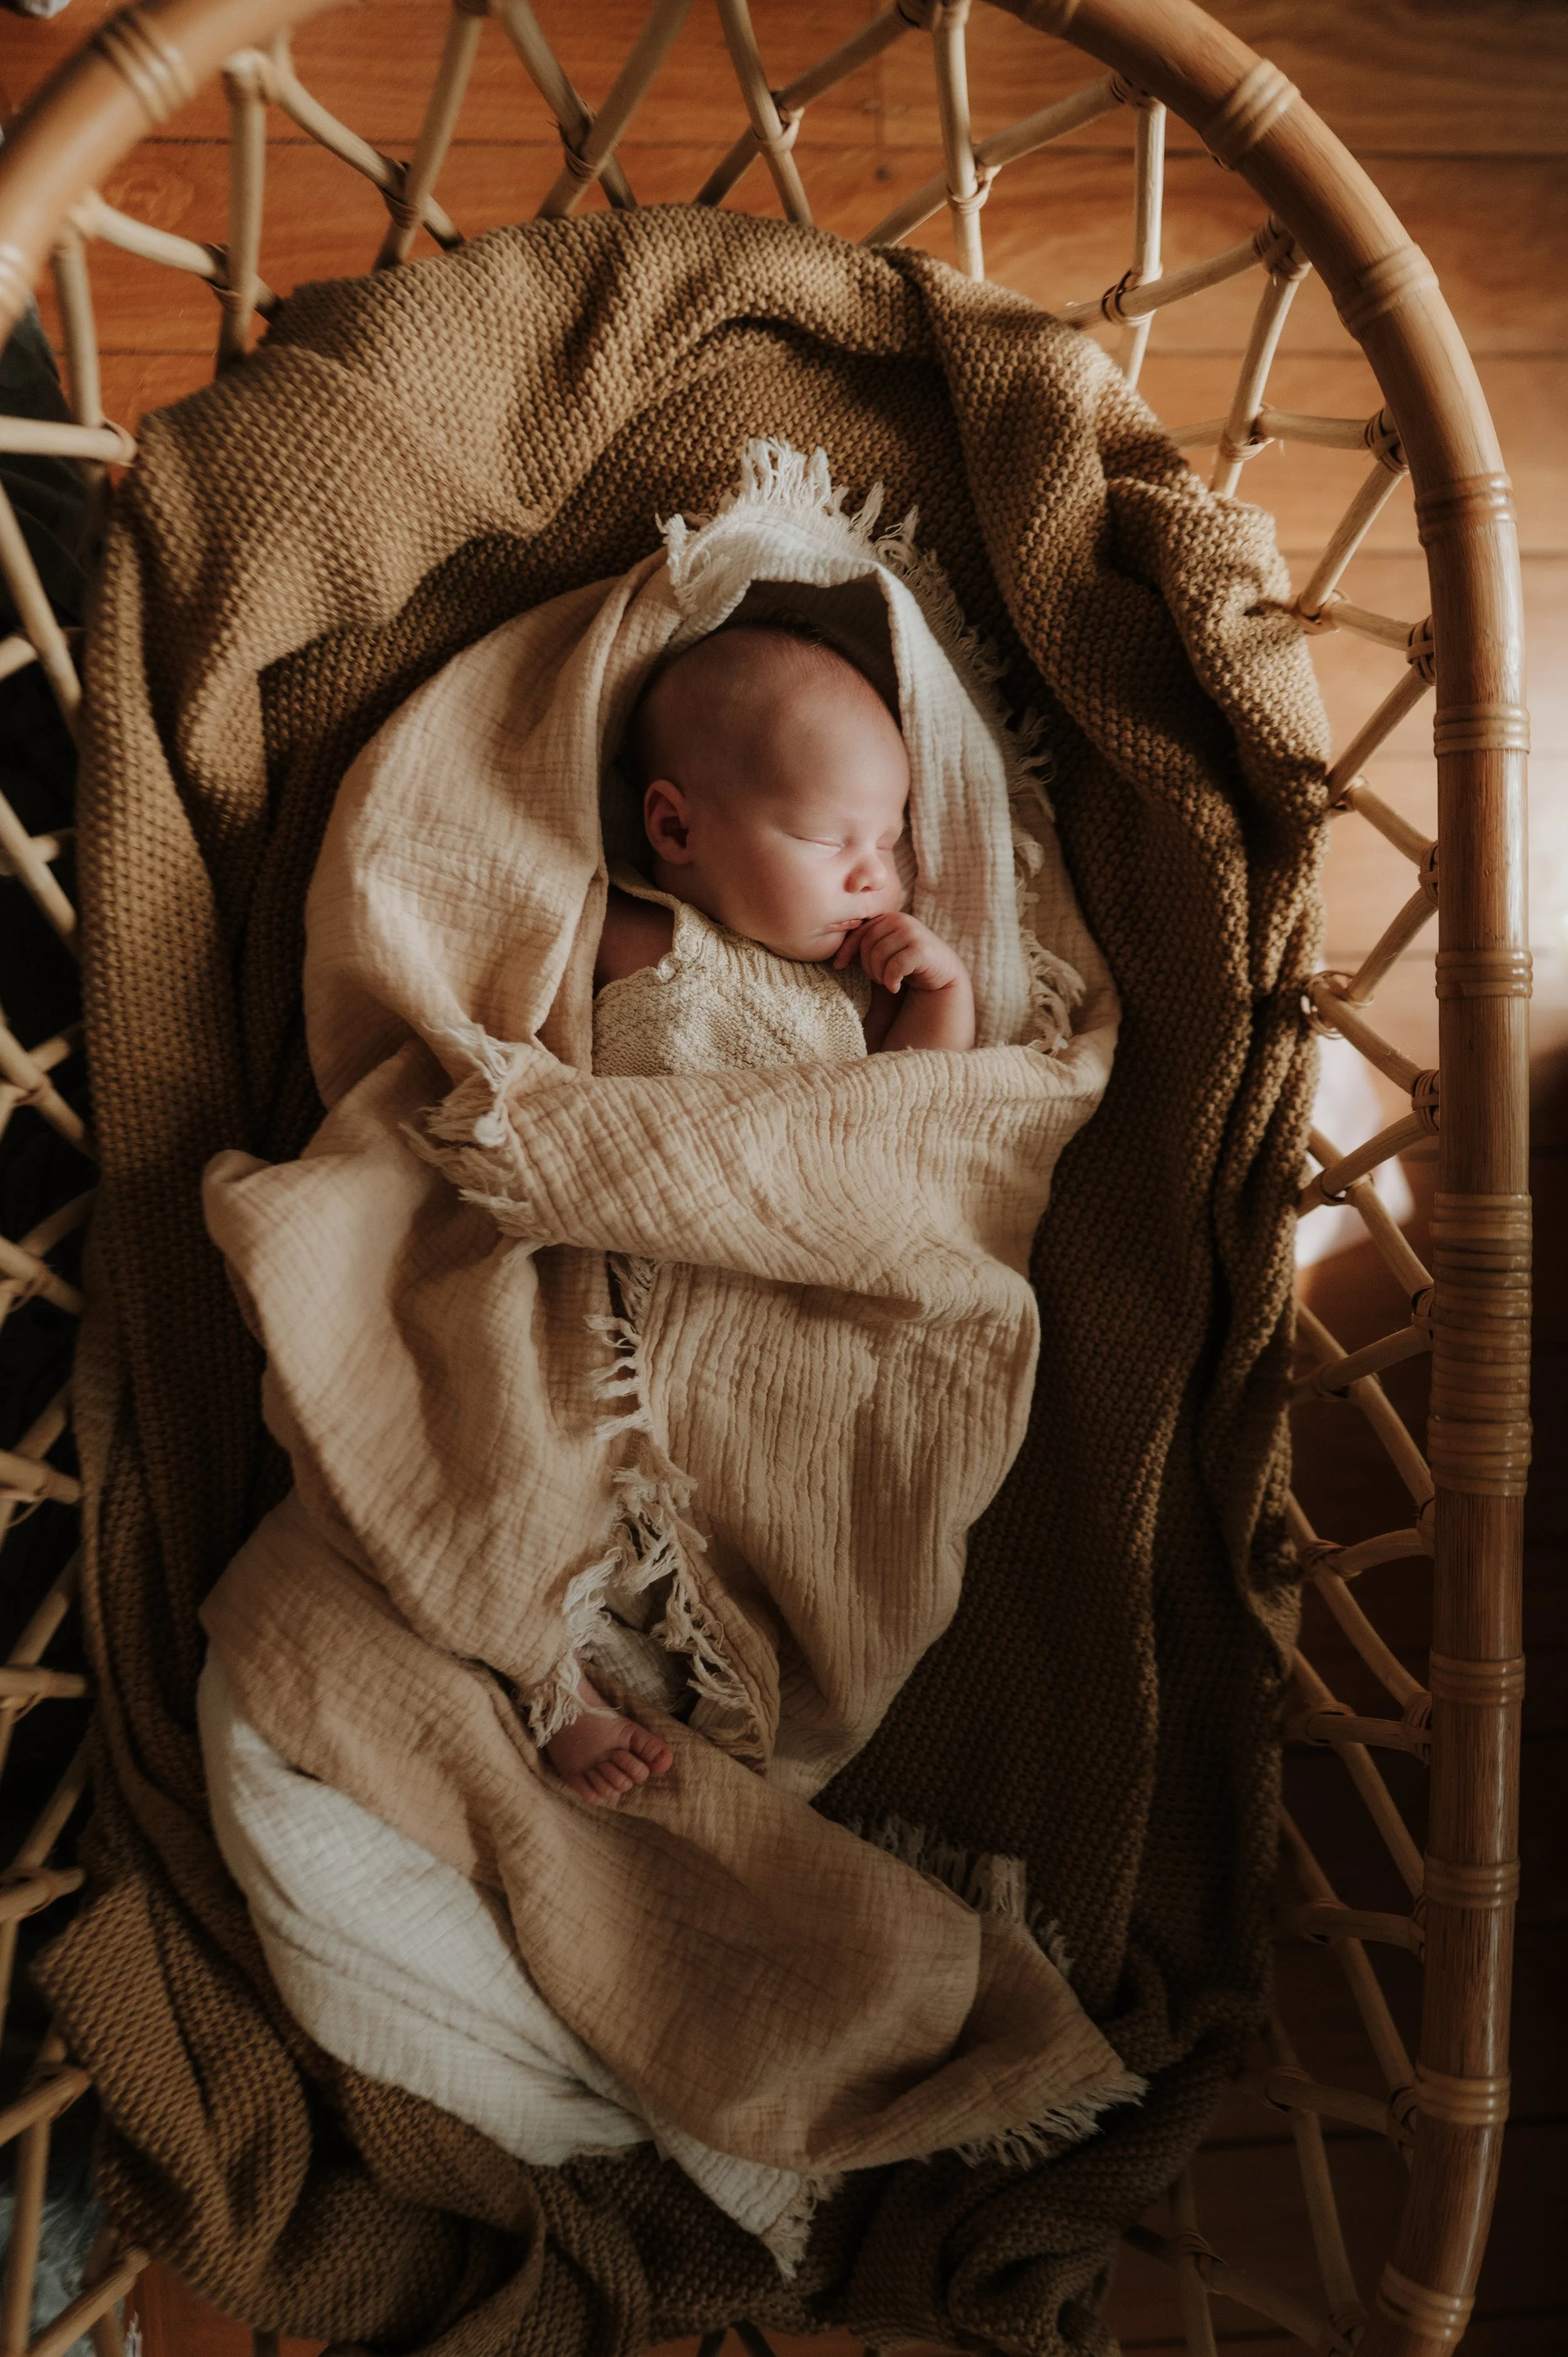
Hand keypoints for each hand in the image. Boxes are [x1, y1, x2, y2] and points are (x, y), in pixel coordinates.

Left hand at [834, 910, 966, 995]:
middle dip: (867, 967)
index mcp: (889, 918)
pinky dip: (891, 981)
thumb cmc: (909, 964)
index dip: (846, 950)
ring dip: (879, 975)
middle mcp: (900, 920)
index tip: (838, 966)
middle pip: (867, 945)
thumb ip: (867, 946)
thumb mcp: (886, 951)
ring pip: (879, 956)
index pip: (860, 932)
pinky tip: (896, 987)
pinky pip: (894, 966)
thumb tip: (837, 953)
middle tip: (878, 979)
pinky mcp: (921, 949)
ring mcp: (912, 932)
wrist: (942, 973)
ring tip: (888, 982)